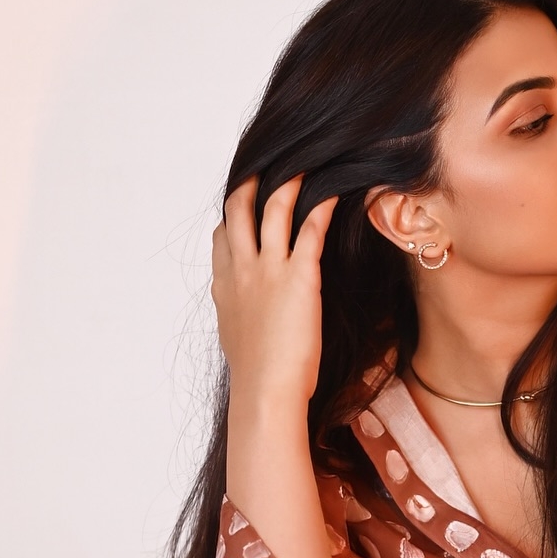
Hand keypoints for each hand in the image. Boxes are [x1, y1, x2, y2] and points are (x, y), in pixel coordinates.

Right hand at [211, 175, 337, 411]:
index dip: (233, 215)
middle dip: (251, 182)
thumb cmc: (257, 378)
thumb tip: (248, 316)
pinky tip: (334, 193)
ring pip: (273, 207)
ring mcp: (268, 270)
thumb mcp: (239, 340)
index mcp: (225, 286)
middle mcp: (241, 270)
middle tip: (267, 164)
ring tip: (304, 164)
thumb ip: (241, 316)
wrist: (265, 392)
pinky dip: (322, 206)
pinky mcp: (299, 277)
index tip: (246, 202)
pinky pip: (310, 229)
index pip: (223, 236)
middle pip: (239, 209)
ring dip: (289, 182)